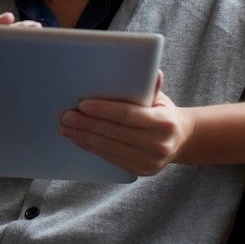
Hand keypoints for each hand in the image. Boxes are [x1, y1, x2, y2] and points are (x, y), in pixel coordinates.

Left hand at [58, 72, 194, 175]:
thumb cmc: (163, 113)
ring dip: (83, 137)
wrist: (179, 141)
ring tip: (65, 128)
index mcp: (164, 123)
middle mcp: (159, 145)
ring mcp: (149, 162)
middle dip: (86, 124)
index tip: (82, 104)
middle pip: (114, 132)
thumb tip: (152, 72)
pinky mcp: (139, 171)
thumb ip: (151, 87)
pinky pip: (110, 158)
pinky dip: (91, 147)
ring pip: (109, 147)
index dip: (104, 110)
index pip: (128, 115)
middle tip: (65, 116)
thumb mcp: (160, 98)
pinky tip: (78, 138)